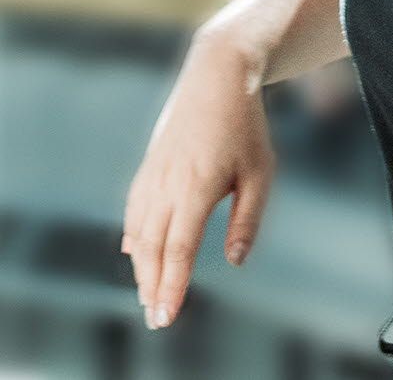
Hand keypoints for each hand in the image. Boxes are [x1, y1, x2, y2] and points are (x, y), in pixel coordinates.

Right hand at [121, 33, 276, 328]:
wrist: (216, 74)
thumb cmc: (245, 125)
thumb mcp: (259, 173)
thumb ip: (247, 220)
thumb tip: (234, 261)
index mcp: (196, 188)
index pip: (178, 249)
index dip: (171, 286)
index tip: (166, 316)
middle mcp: (168, 183)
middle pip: (153, 247)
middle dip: (152, 286)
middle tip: (155, 319)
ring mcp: (154, 172)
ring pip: (139, 229)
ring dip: (141, 266)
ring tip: (147, 294)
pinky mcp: (150, 163)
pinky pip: (134, 206)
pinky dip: (132, 233)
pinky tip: (133, 251)